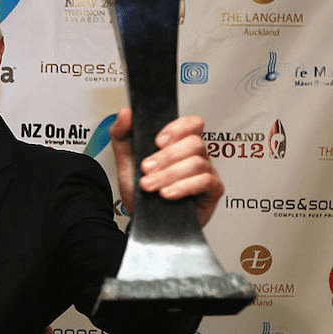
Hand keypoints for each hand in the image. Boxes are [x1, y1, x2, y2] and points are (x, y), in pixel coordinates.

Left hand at [110, 107, 223, 226]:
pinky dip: (183, 187)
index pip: (192, 123)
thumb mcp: (125, 161)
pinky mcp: (212, 191)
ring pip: (196, 163)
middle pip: (194, 143)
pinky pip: (205, 181)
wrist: (141, 220)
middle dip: (166, 157)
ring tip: (149, 186)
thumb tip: (125, 113)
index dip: (178, 128)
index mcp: (179, 144)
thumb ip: (122, 134)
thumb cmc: (139, 191)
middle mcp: (196, 155)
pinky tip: (167, 194)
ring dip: (169, 175)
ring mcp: (206, 172)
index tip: (158, 141)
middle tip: (146, 169)